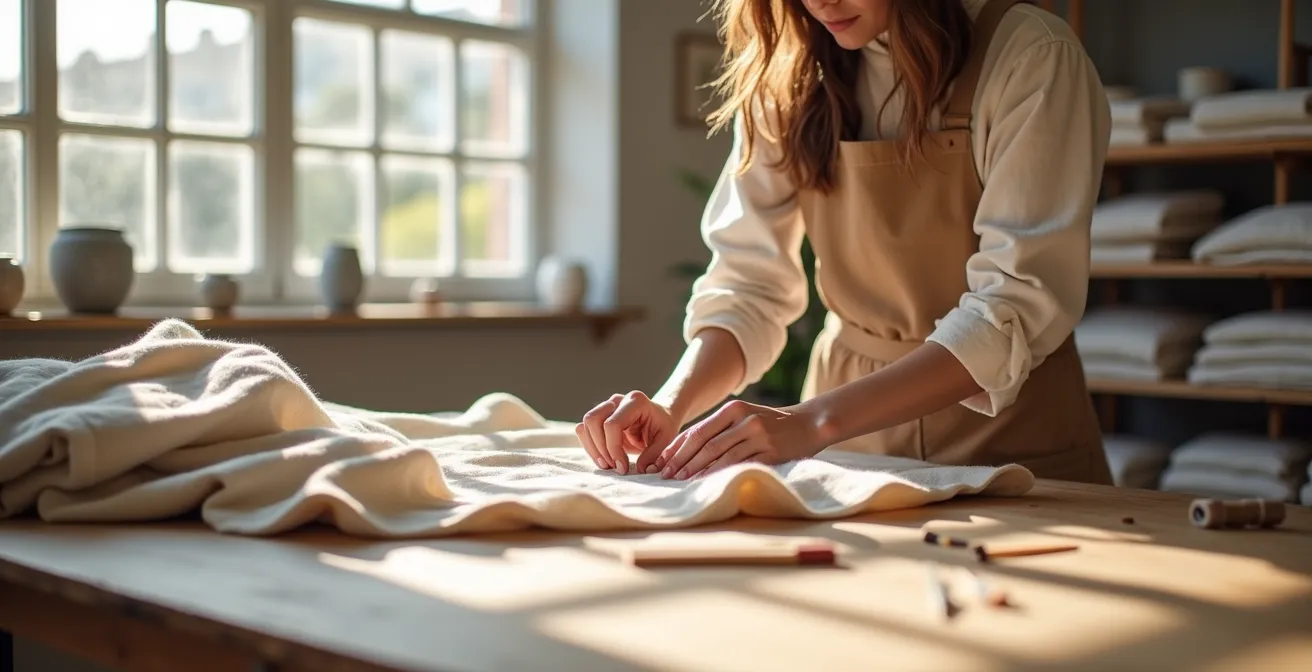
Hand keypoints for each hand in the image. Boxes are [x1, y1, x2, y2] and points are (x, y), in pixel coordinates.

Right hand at [576, 391, 680, 474]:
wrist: (660, 418)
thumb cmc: (663, 427)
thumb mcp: (666, 441)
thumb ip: (655, 455)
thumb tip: (641, 469)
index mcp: (636, 401)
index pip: (612, 424)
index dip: (613, 448)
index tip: (623, 468)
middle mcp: (617, 400)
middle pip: (593, 420)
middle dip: (600, 448)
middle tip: (613, 467)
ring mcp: (606, 406)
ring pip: (585, 425)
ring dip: (593, 449)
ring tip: (608, 465)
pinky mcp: (599, 416)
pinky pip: (584, 430)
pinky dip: (590, 447)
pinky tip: (603, 459)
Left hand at [656, 400, 824, 479]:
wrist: (810, 423)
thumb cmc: (772, 424)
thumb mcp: (745, 417)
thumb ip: (721, 429)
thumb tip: (688, 448)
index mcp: (733, 409)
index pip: (697, 430)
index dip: (677, 447)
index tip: (661, 461)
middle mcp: (743, 419)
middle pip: (705, 442)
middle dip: (682, 460)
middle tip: (665, 475)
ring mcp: (758, 435)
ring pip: (720, 454)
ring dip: (697, 469)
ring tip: (681, 481)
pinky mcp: (770, 452)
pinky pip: (740, 464)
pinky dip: (721, 474)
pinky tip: (708, 482)